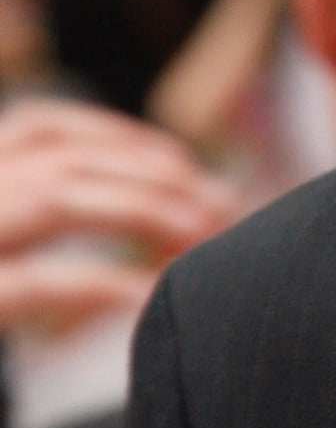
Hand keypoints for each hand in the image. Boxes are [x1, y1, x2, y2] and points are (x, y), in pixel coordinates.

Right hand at [0, 101, 232, 334]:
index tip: (184, 163)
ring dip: (141, 210)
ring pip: (55, 200)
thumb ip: (39, 220)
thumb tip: (168, 217)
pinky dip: (104, 284)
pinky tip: (150, 297)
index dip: (119, 138)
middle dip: (153, 176)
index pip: (40, 130)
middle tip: (222, 204)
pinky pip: (38, 283)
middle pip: (62, 161)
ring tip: (201, 233)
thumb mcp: (3, 251)